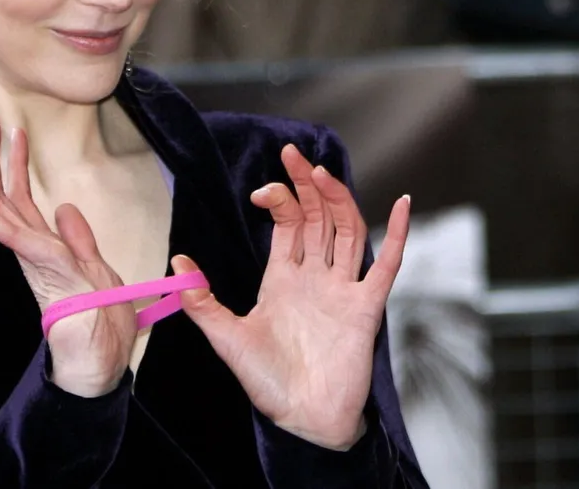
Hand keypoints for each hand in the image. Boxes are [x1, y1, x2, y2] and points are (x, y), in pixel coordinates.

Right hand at [0, 117, 136, 397]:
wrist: (99, 366)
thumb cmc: (100, 324)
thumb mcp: (96, 270)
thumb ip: (79, 238)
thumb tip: (64, 207)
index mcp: (45, 249)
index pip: (23, 200)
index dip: (14, 166)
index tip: (8, 134)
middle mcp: (31, 250)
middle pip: (6, 196)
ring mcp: (31, 257)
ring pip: (0, 205)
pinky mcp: (37, 265)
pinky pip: (8, 232)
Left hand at [172, 144, 410, 451]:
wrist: (303, 422)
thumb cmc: (268, 383)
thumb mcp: (227, 338)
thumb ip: (202, 302)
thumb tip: (177, 264)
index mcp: (284, 277)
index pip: (288, 222)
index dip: (278, 200)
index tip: (262, 191)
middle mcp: (316, 276)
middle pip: (317, 217)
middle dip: (306, 184)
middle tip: (293, 154)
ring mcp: (343, 289)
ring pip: (348, 230)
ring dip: (338, 199)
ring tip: (323, 172)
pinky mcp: (366, 307)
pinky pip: (386, 265)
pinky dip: (396, 234)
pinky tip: (401, 204)